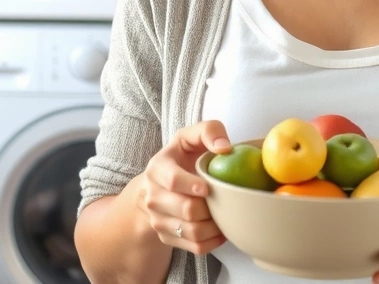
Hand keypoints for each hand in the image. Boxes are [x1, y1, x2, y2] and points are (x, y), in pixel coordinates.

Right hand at [138, 120, 230, 255]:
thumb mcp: (190, 137)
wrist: (157, 186)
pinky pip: (195, 247)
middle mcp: (153, 196)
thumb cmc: (181, 158)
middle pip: (186, 210)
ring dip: (215, 226)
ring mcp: (158, 220)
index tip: (207, 187)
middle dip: (211, 207)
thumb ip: (209, 131)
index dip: (191, 185)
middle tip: (225, 199)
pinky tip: (222, 228)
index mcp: (157, 168)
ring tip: (225, 213)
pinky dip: (214, 241)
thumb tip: (225, 148)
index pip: (172, 180)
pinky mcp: (167, 238)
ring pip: (192, 232)